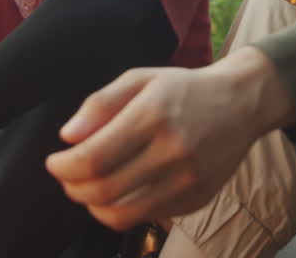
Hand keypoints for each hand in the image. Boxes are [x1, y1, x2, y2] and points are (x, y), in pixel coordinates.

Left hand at [45, 48, 294, 230]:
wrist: (242, 102)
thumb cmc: (183, 88)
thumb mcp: (140, 79)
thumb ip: (100, 104)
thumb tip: (67, 136)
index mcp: (152, 114)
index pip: (93, 157)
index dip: (63, 167)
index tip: (53, 162)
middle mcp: (172, 150)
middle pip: (103, 190)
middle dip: (73, 188)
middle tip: (67, 176)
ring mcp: (187, 179)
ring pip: (123, 214)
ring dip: (93, 207)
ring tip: (88, 189)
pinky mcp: (197, 198)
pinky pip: (148, 216)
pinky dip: (123, 210)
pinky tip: (120, 191)